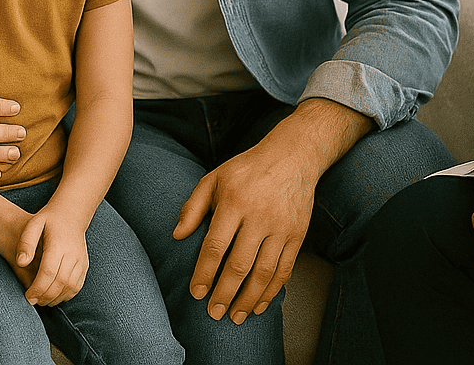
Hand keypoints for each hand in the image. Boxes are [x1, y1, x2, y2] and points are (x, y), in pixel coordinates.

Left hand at [16, 205, 89, 306]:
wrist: (71, 214)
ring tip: (42, 301)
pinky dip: (66, 295)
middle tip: (33, 301)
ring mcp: (81, 260)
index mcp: (58, 244)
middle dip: (45, 296)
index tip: (27, 296)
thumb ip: (25, 243)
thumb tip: (21, 263)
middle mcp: (73, 253)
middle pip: (60, 282)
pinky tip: (54, 296)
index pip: (48, 272)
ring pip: (70, 287)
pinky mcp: (85, 265)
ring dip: (55, 298)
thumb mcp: (33, 224)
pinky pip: (77, 286)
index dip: (37, 288)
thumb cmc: (48, 220)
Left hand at [174, 137, 316, 324]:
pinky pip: (284, 270)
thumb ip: (193, 206)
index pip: (216, 245)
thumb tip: (176, 236)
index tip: (196, 293)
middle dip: (225, 294)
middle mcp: (259, 216)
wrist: (293, 156)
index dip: (204, 273)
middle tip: (213, 313)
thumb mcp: (214, 178)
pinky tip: (259, 305)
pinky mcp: (297, 235)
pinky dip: (272, 292)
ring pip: (264, 273)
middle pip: (240, 265)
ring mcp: (282, 227)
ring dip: (249, 299)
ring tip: (235, 317)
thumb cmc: (247, 169)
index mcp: (234, 202)